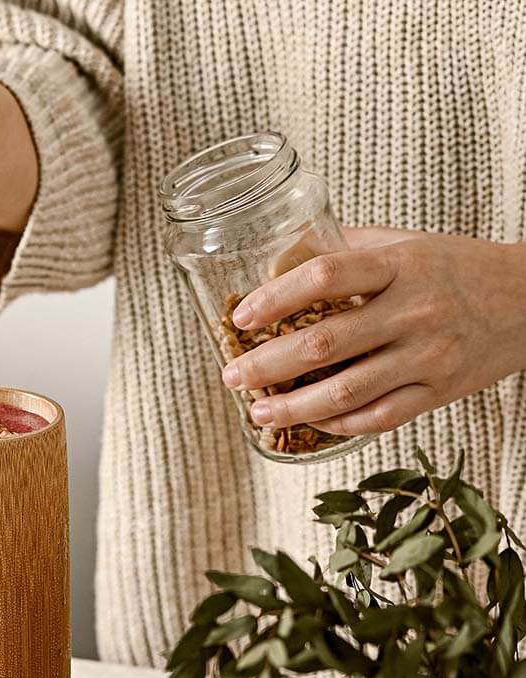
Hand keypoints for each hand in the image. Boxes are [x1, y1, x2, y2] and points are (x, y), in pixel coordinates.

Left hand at [222, 228, 525, 434]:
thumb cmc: (454, 269)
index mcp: (401, 266)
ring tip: (257, 411)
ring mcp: (428, 356)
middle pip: (325, 344)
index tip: (241, 318)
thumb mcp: (403, 244)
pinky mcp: (439, 392)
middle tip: (232, 376)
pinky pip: (377, 418)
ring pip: (346, 392)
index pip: (327, 277)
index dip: (276, 298)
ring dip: (292, 407)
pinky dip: (335, 424)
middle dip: (268, 365)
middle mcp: (414, 310)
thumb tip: (272, 266)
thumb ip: (342, 250)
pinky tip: (306, 422)